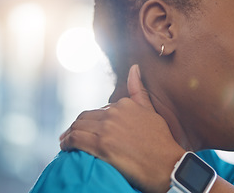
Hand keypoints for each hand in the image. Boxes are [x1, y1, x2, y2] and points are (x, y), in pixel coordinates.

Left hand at [59, 65, 184, 192]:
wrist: (168, 165)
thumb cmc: (161, 141)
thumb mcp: (151, 112)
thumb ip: (139, 91)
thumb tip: (134, 67)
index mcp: (124, 104)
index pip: (99, 110)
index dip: (92, 120)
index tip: (89, 128)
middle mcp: (114, 113)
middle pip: (85, 117)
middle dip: (78, 126)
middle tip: (71, 135)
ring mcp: (107, 129)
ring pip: (78, 127)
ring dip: (69, 134)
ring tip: (66, 141)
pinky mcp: (101, 145)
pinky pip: (75, 140)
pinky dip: (67, 142)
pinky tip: (65, 147)